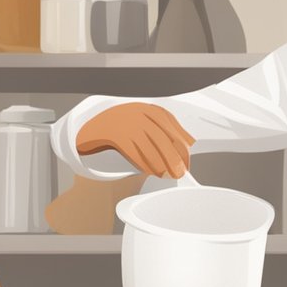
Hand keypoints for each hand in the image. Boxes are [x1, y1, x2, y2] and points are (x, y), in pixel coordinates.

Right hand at [76, 103, 195, 178]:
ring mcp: (129, 124)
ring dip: (162, 165)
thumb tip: (188, 147)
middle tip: (180, 172)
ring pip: (151, 148)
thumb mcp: (148, 123)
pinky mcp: (117, 135)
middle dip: (175, 159)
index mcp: (153, 111)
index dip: (183, 150)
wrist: (98, 125)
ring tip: (168, 175)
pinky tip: (153, 172)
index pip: (175, 131)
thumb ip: (166, 132)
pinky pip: (136, 153)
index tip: (187, 163)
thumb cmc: (128, 127)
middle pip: (164, 140)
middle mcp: (142, 115)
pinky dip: (146, 164)